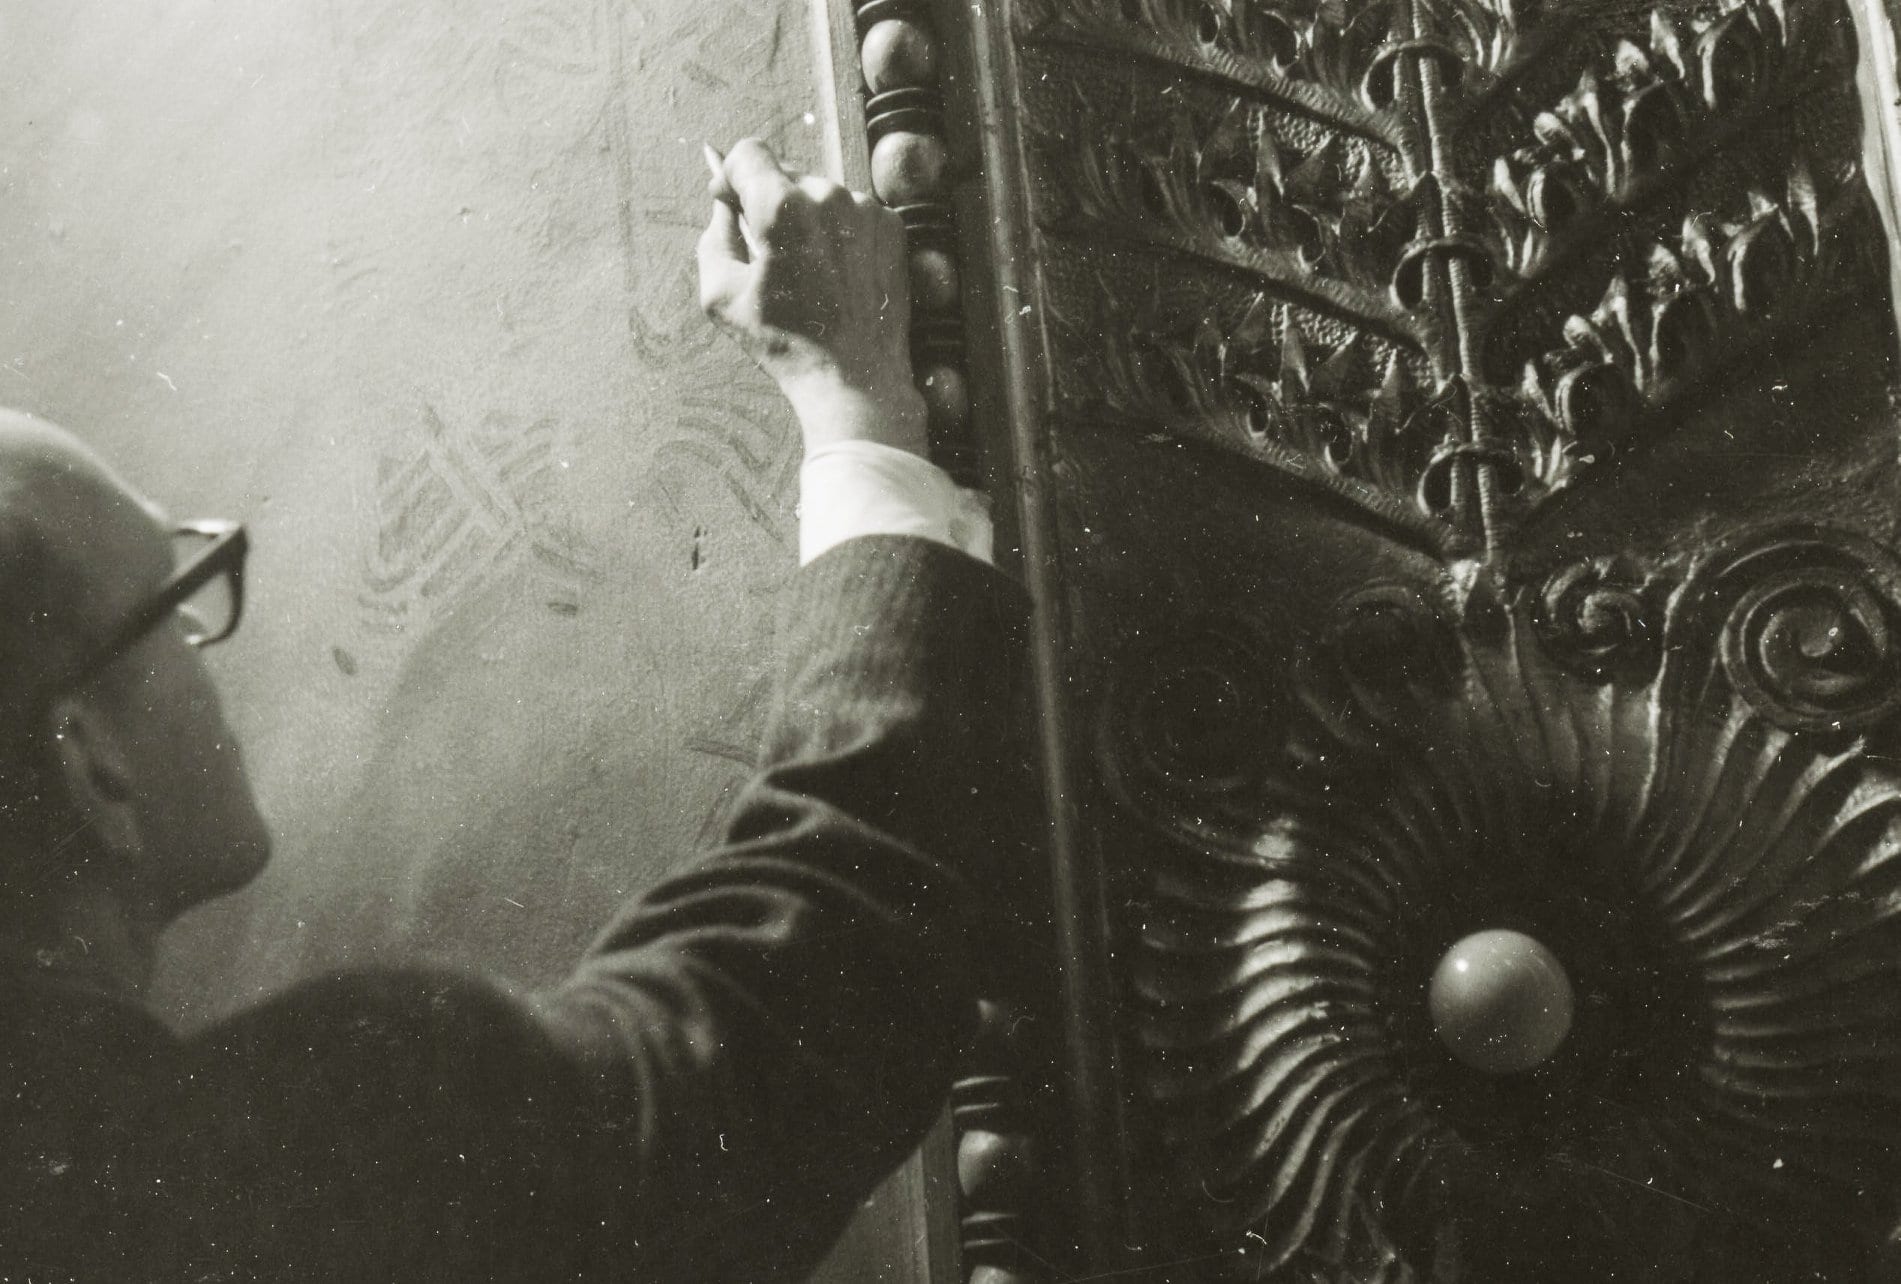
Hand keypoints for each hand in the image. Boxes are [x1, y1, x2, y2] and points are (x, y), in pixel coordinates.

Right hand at [698, 139, 927, 456]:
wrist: (853, 377)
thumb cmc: (783, 342)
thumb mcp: (720, 294)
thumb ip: (714, 235)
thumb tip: (725, 202)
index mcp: (781, 207)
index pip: (748, 152)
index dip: (732, 174)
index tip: (732, 200)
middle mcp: (827, 196)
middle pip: (786, 172)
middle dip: (771, 201)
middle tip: (770, 250)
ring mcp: (865, 209)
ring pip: (821, 193)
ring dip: (807, 217)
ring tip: (808, 270)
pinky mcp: (891, 227)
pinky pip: (853, 212)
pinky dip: (840, 231)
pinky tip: (836, 273)